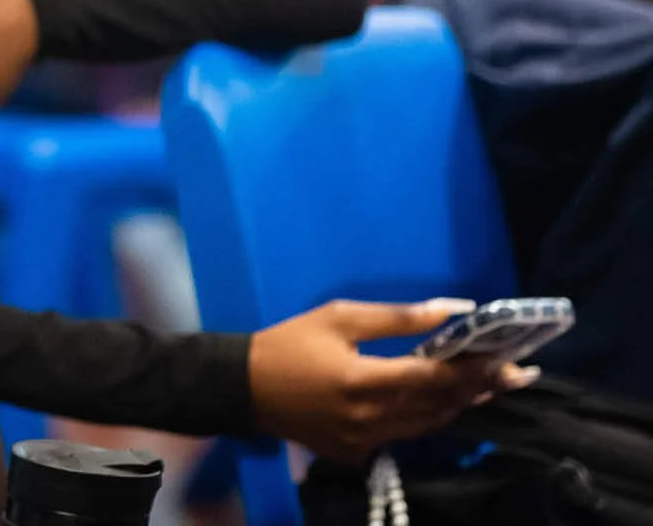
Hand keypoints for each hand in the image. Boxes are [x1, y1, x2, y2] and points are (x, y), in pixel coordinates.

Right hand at [248, 299, 537, 463]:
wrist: (245, 387)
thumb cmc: (290, 344)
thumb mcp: (338, 316)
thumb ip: (395, 317)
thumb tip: (449, 310)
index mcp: (362, 381)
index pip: (432, 377)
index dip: (472, 368)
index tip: (506, 356)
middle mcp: (370, 418)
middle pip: (439, 405)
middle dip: (480, 387)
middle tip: (517, 372)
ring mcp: (364, 441)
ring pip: (428, 425)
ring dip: (461, 404)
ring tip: (491, 386)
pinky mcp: (357, 452)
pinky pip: (405, 434)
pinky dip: (430, 417)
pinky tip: (445, 402)